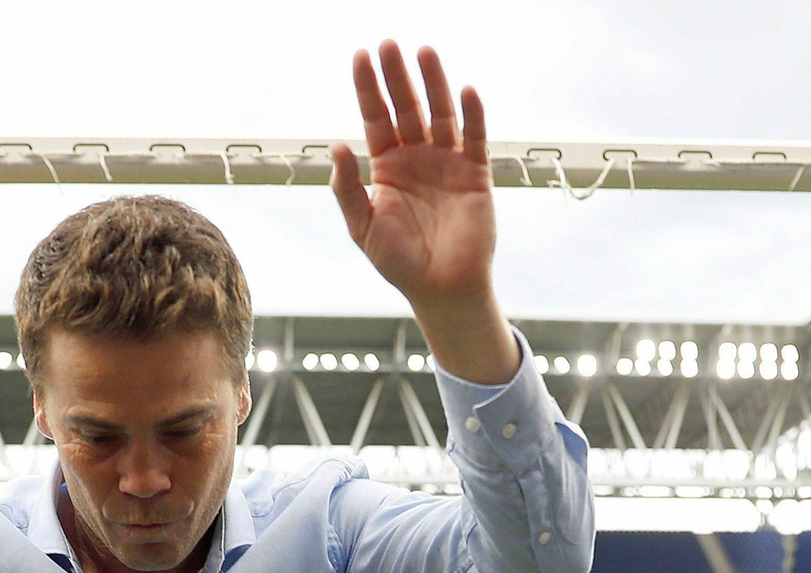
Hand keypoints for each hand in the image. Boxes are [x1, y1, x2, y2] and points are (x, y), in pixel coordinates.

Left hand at [331, 42, 517, 382]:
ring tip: (424, 53)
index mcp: (387, 166)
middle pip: (405, 106)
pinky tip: (465, 92)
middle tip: (388, 44)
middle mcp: (416, 157)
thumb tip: (335, 147)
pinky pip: (473, 139)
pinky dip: (471, 115)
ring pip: (439, 114)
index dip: (367, 88)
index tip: (360, 57)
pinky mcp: (475, 174)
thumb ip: (347, 189)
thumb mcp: (362, 227)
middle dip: (396, 76)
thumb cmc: (399, 262)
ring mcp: (447, 162)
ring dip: (433, 84)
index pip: (375, 117)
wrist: (440, 289)